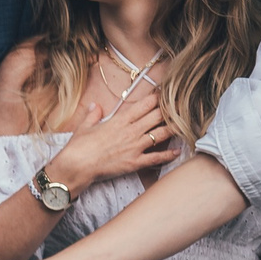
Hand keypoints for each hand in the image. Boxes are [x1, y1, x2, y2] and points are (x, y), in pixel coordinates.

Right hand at [48, 96, 180, 194]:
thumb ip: (93, 115)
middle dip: (170, 110)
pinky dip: (168, 155)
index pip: (145, 104)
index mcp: (120, 120)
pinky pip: (156, 158)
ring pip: (162, 134)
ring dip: (174, 129)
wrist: (75, 167)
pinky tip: (176, 152)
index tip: (166, 92)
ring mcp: (135, 147)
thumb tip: (95, 106)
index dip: (158, 97)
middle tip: (181, 106)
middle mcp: (131, 131)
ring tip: (184, 125)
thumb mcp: (84, 127)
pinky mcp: (135, 162)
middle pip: (158, 116)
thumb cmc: (78, 147)